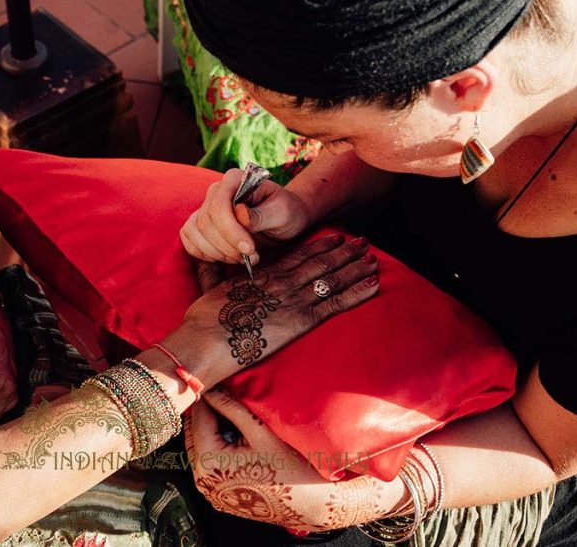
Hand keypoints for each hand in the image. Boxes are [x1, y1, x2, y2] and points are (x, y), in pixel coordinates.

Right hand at [168, 235, 378, 384]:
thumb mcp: (209, 288)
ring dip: (355, 266)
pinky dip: (357, 292)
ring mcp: (293, 300)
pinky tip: (373, 283)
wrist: (206, 340)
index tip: (338, 236)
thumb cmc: (203, 319)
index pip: (299, 254)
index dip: (322, 245)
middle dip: (345, 251)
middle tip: (364, 241)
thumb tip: (203, 259)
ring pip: (332, 278)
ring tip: (373, 258)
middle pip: (322, 262)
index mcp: (264, 274)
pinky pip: (335, 304)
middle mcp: (283, 282)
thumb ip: (213, 272)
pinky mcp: (300, 321)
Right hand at [180, 168, 310, 263]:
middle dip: (227, 245)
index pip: (219, 205)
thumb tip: (240, 214)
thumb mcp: (283, 212)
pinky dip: (204, 253)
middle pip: (205, 221)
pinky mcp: (201, 224)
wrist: (283, 221)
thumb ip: (262, 214)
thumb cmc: (287, 213)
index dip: (230, 231)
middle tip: (252, 257)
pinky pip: (189, 239)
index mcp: (235, 179)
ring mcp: (206, 207)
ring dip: (216, 252)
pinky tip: (225, 257)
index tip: (249, 249)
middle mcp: (216, 190)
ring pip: (194, 231)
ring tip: (241, 258)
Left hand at [185, 389, 340, 532]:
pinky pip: (209, 463)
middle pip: (194, 433)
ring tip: (229, 410)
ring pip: (200, 447)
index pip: (198, 417)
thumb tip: (211, 387)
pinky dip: (215, 445)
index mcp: (209, 462)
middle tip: (222, 389)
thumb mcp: (260, 431)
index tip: (214, 377)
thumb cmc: (291, 468)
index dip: (206, 395)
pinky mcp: (219, 494)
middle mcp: (203, 480)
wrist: (312, 503)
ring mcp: (210, 490)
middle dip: (206, 411)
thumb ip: (231, 408)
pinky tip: (233, 433)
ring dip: (210, 428)